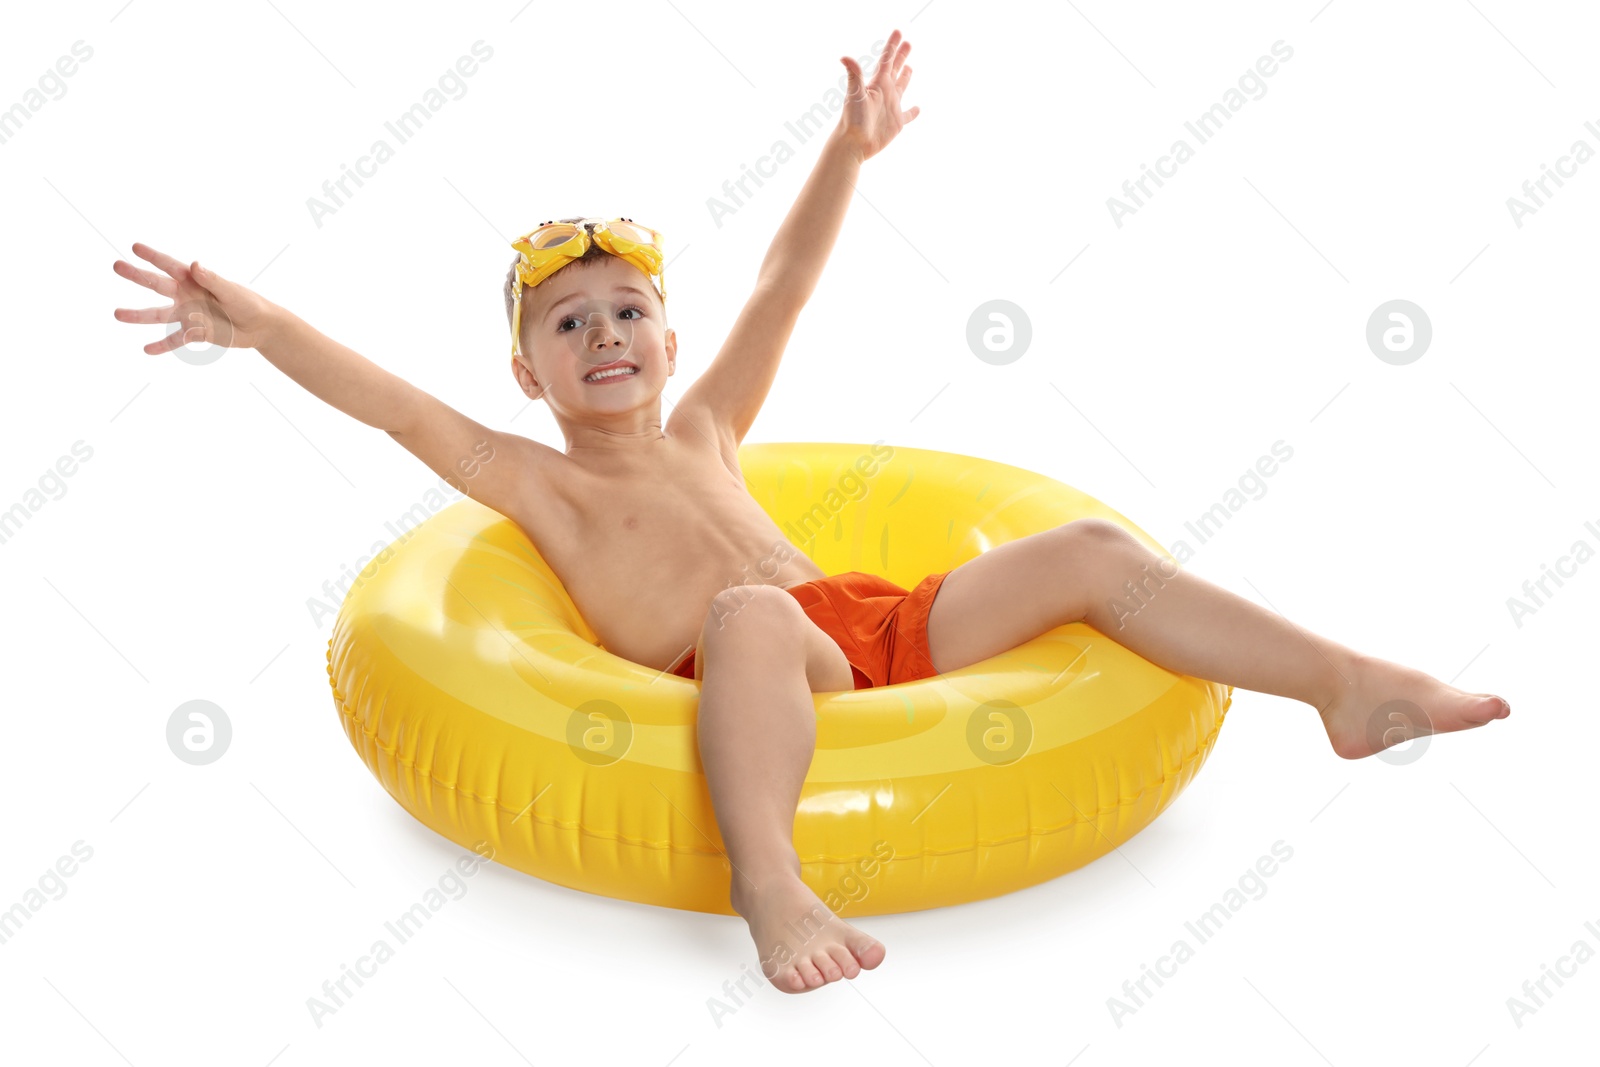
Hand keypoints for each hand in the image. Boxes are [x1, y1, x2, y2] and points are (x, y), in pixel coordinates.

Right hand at [113, 242, 278, 353]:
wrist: (259, 326)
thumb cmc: (248, 303)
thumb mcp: (231, 291)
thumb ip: (213, 280)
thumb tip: (195, 265)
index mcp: (195, 280)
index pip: (171, 265)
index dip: (153, 256)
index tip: (135, 247)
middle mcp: (186, 295)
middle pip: (157, 285)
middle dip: (137, 275)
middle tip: (116, 266)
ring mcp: (187, 315)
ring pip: (158, 314)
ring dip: (138, 315)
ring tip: (117, 314)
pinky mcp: (193, 333)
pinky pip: (174, 340)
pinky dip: (161, 346)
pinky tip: (147, 349)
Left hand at [837, 29, 919, 162]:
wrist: (854, 143)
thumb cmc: (853, 119)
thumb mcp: (855, 94)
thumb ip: (854, 74)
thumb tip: (844, 56)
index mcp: (877, 84)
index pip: (886, 60)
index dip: (892, 45)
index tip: (898, 32)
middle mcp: (885, 92)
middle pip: (895, 69)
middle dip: (901, 55)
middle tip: (908, 43)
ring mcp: (891, 107)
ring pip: (901, 87)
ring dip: (905, 77)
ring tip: (909, 67)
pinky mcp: (896, 123)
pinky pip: (907, 115)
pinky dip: (913, 112)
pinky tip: (918, 109)